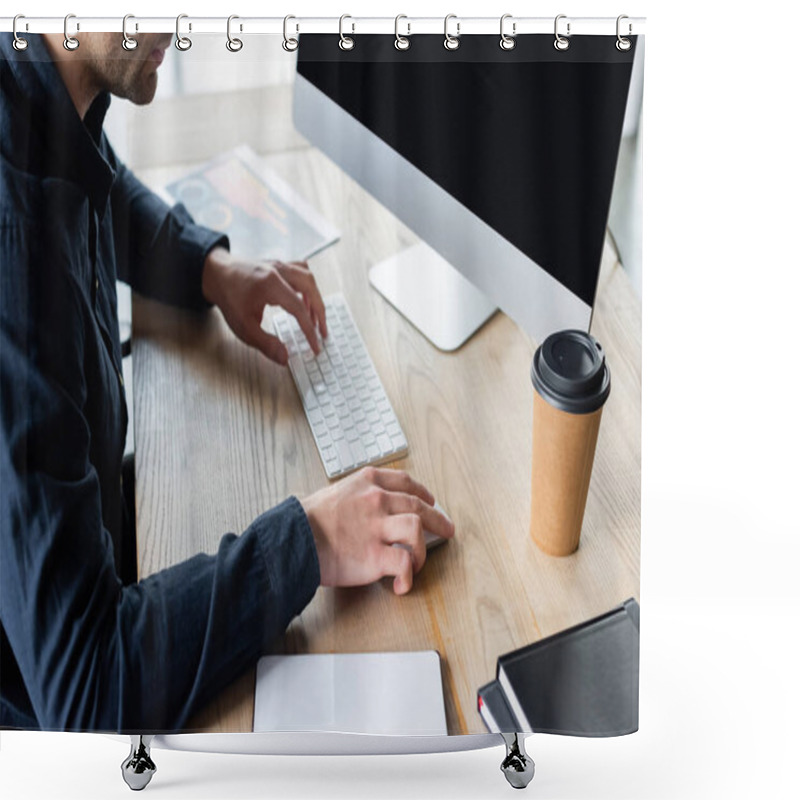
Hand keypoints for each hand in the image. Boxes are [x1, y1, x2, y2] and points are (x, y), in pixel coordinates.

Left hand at [201, 247, 327, 365]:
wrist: (215, 274)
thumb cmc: (228, 298)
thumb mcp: (243, 326)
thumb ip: (265, 343)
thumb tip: (284, 358)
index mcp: (270, 284)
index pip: (299, 309)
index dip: (310, 330)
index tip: (315, 345)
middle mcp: (278, 270)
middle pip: (310, 288)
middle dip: (320, 312)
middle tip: (322, 331)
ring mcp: (279, 264)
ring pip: (308, 278)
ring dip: (315, 298)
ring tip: (315, 318)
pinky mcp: (279, 265)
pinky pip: (301, 272)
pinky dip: (308, 287)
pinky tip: (305, 300)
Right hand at [300, 467, 454, 594]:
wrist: (292, 539)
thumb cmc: (307, 519)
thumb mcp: (334, 492)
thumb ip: (356, 496)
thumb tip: (369, 508)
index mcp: (367, 482)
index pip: (405, 482)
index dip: (423, 492)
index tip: (430, 500)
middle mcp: (377, 500)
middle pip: (419, 506)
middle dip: (439, 520)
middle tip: (447, 529)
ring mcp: (378, 527)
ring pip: (417, 529)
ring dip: (422, 548)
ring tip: (417, 562)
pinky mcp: (375, 555)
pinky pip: (404, 563)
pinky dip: (408, 576)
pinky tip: (401, 585)